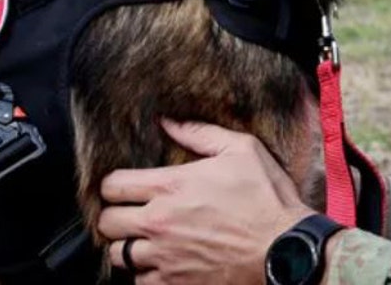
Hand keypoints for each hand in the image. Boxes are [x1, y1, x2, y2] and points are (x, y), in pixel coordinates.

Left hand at [98, 119, 315, 284]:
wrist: (284, 248)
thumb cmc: (267, 198)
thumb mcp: (243, 150)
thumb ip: (201, 133)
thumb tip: (168, 122)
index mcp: (171, 187)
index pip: (112, 186)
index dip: (115, 185)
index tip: (125, 188)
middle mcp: (159, 222)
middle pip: (106, 222)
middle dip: (115, 216)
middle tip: (132, 215)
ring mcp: (164, 256)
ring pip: (118, 255)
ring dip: (129, 246)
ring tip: (145, 241)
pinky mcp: (174, 283)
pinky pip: (139, 281)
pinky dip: (147, 273)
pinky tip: (163, 262)